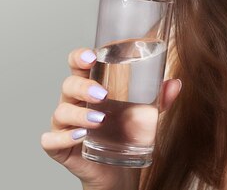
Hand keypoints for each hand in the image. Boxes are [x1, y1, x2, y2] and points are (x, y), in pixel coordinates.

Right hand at [40, 47, 181, 189]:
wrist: (118, 170)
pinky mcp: (59, 146)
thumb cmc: (124, 133)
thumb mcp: (143, 114)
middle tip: (102, 94)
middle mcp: (73, 102)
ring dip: (78, 114)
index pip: (78, 65)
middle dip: (83, 87)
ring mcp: (64, 124)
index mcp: (89, 87)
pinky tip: (80, 136)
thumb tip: (175, 84)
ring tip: (99, 119)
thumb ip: (158, 99)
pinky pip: (51, 139)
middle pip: (68, 85)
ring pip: (61, 112)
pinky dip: (63, 137)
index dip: (79, 57)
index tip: (91, 56)